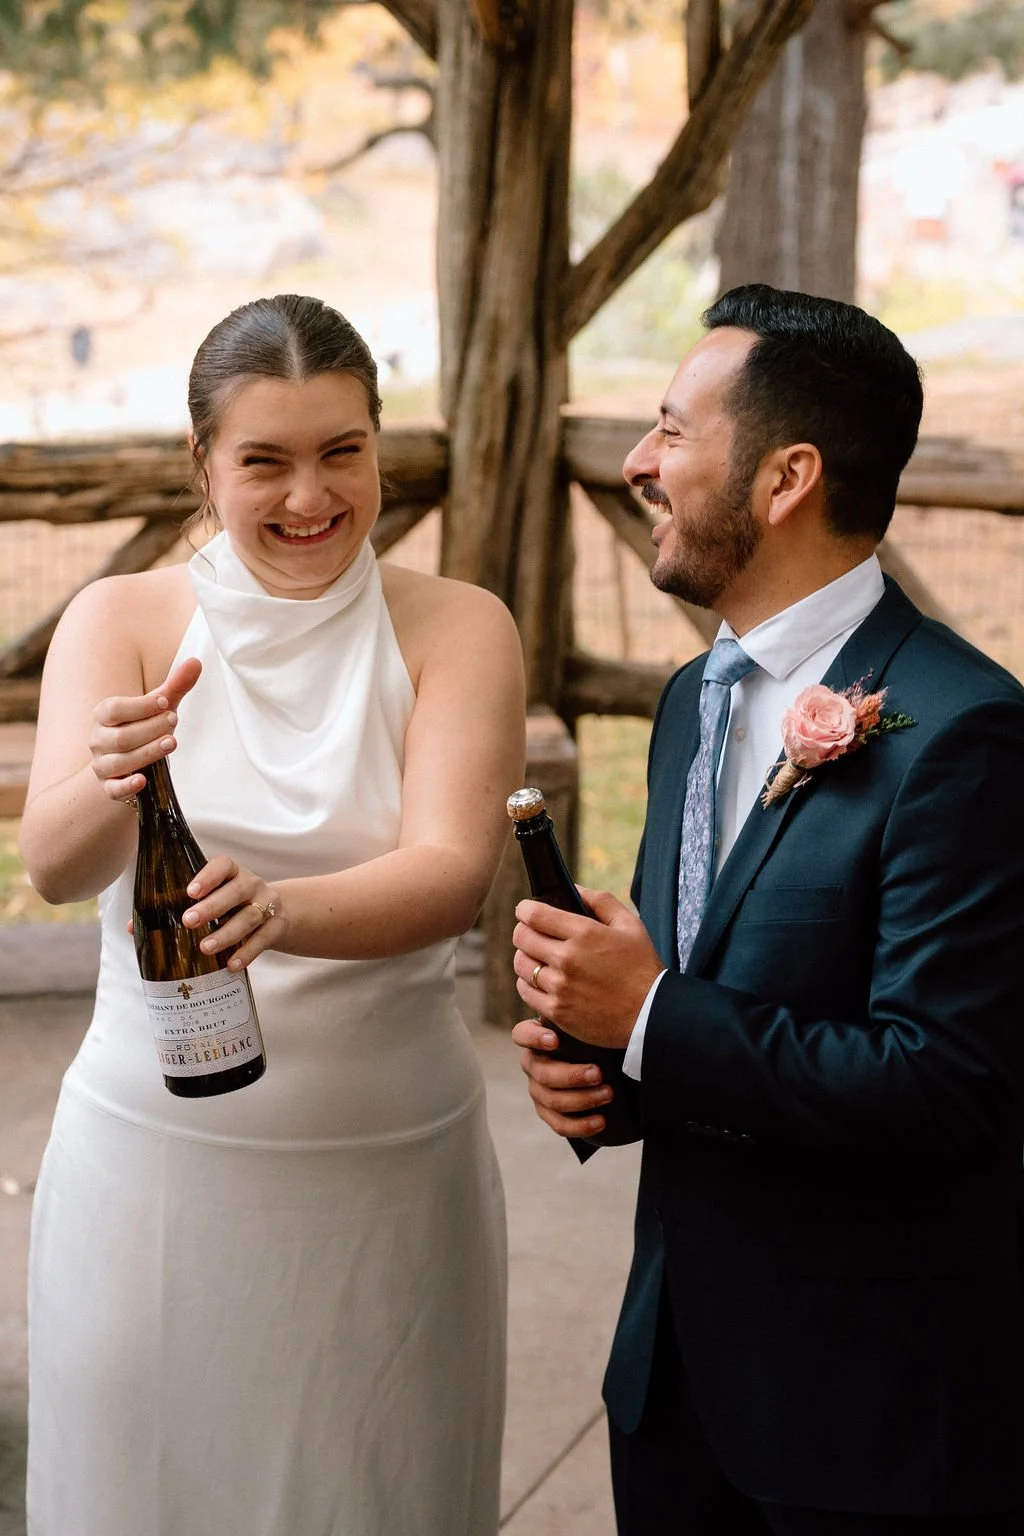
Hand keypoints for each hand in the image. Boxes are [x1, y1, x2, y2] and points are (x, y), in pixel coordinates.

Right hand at [89, 658, 202, 803]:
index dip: (139, 706)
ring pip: (120, 762)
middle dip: (149, 729)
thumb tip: (196, 662)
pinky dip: (127, 786)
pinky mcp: (110, 787)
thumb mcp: (158, 709)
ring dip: (147, 752)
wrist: (126, 765)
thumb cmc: (143, 729)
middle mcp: (98, 740)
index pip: (114, 709)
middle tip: (174, 720)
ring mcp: (103, 765)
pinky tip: (143, 780)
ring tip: (171, 742)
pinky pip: (113, 789)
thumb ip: (174, 687)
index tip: (165, 702)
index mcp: (104, 716)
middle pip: (121, 737)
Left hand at [181, 855, 287, 968]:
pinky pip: (263, 939)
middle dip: (212, 907)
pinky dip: (246, 952)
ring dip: (227, 933)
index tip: (190, 892)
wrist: (276, 912)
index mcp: (234, 872)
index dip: (208, 876)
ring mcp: (268, 905)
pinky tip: (231, 964)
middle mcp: (252, 884)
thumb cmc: (233, 904)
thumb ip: (189, 905)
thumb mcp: (217, 896)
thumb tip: (142, 925)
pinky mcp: (277, 926)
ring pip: (250, 917)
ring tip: (206, 947)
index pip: (224, 865)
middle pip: (236, 891)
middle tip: (189, 921)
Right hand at [511, 1018, 613, 1138]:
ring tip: (608, 1095)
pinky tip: (600, 1121)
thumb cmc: (593, 1036)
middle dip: (572, 1076)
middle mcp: (533, 1064)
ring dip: (582, 1100)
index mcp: (536, 1038)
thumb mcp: (586, 1025)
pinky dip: (580, 1125)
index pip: (522, 1035)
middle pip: (542, 1074)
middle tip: (599, 1073)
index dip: (534, 1039)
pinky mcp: (548, 1112)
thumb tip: (596, 1012)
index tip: (556, 1040)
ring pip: (552, 1100)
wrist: (604, 1062)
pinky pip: (558, 1124)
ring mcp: (538, 1090)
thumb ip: (583, 1021)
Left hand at [512, 886, 662, 1049]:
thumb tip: (576, 889)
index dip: (525, 909)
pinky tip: (541, 981)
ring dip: (526, 957)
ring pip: (521, 964)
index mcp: (584, 933)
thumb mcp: (631, 925)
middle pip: (522, 937)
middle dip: (524, 931)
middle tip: (533, 933)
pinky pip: (526, 991)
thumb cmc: (642, 969)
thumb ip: (602, 901)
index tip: (526, 911)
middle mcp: (567, 958)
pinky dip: (529, 984)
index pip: (534, 914)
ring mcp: (560, 987)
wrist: (650, 1016)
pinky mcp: (557, 1011)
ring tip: (538, 958)